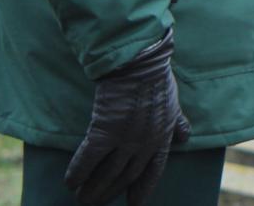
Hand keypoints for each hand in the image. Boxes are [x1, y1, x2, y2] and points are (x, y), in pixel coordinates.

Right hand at [64, 28, 189, 205]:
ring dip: (93, 189)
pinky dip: (79, 171)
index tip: (135, 204)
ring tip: (81, 200)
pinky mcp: (105, 130)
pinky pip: (88, 158)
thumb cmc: (156, 79)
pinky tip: (69, 182)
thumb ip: (177, 123)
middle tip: (97, 203)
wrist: (139, 62)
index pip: (154, 170)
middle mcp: (145, 143)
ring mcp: (125, 138)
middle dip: (112, 192)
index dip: (144, 188)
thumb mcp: (174, 104)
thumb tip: (184, 137)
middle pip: (127, 176)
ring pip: (107, 172)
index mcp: (162, 137)